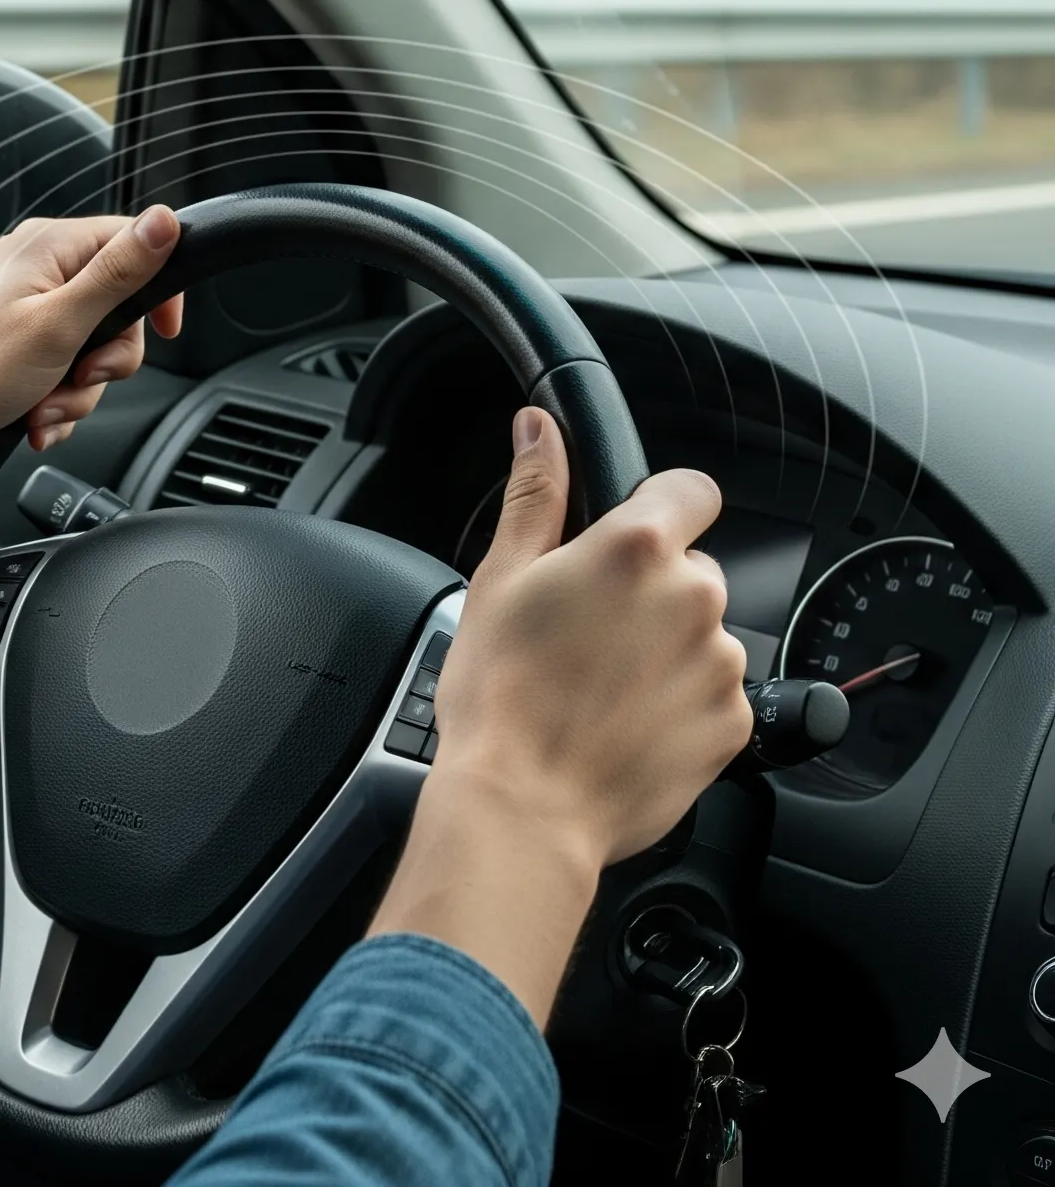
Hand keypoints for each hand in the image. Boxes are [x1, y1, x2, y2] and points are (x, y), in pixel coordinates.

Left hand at [0, 206, 185, 481]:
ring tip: (44, 407)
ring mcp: (22, 307)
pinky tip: (34, 418)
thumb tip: (165, 220)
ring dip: (78, 390)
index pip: (132, 242)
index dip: (157, 290)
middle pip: (117, 306)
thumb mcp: (60, 324)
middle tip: (81, 376)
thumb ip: (119, 273)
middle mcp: (35, 268)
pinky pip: (62, 369)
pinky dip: (56, 399)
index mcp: (47, 246)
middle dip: (106, 359)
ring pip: (91, 347)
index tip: (166, 330)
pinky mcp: (13, 343)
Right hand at [432, 407, 754, 869]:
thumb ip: (535, 493)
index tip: (627, 538)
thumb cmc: (502, 694)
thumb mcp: (501, 578)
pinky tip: (626, 721)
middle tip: (588, 629)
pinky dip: (680, 702)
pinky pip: (714, 693)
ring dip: (666, 647)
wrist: (525, 806)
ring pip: (702, 633)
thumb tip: (540, 429)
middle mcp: (694, 598)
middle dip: (650, 590)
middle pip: (689, 568)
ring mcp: (721, 665)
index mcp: (636, 548)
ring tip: (601, 685)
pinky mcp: (734, 725)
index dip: (659, 506)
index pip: (691, 489)